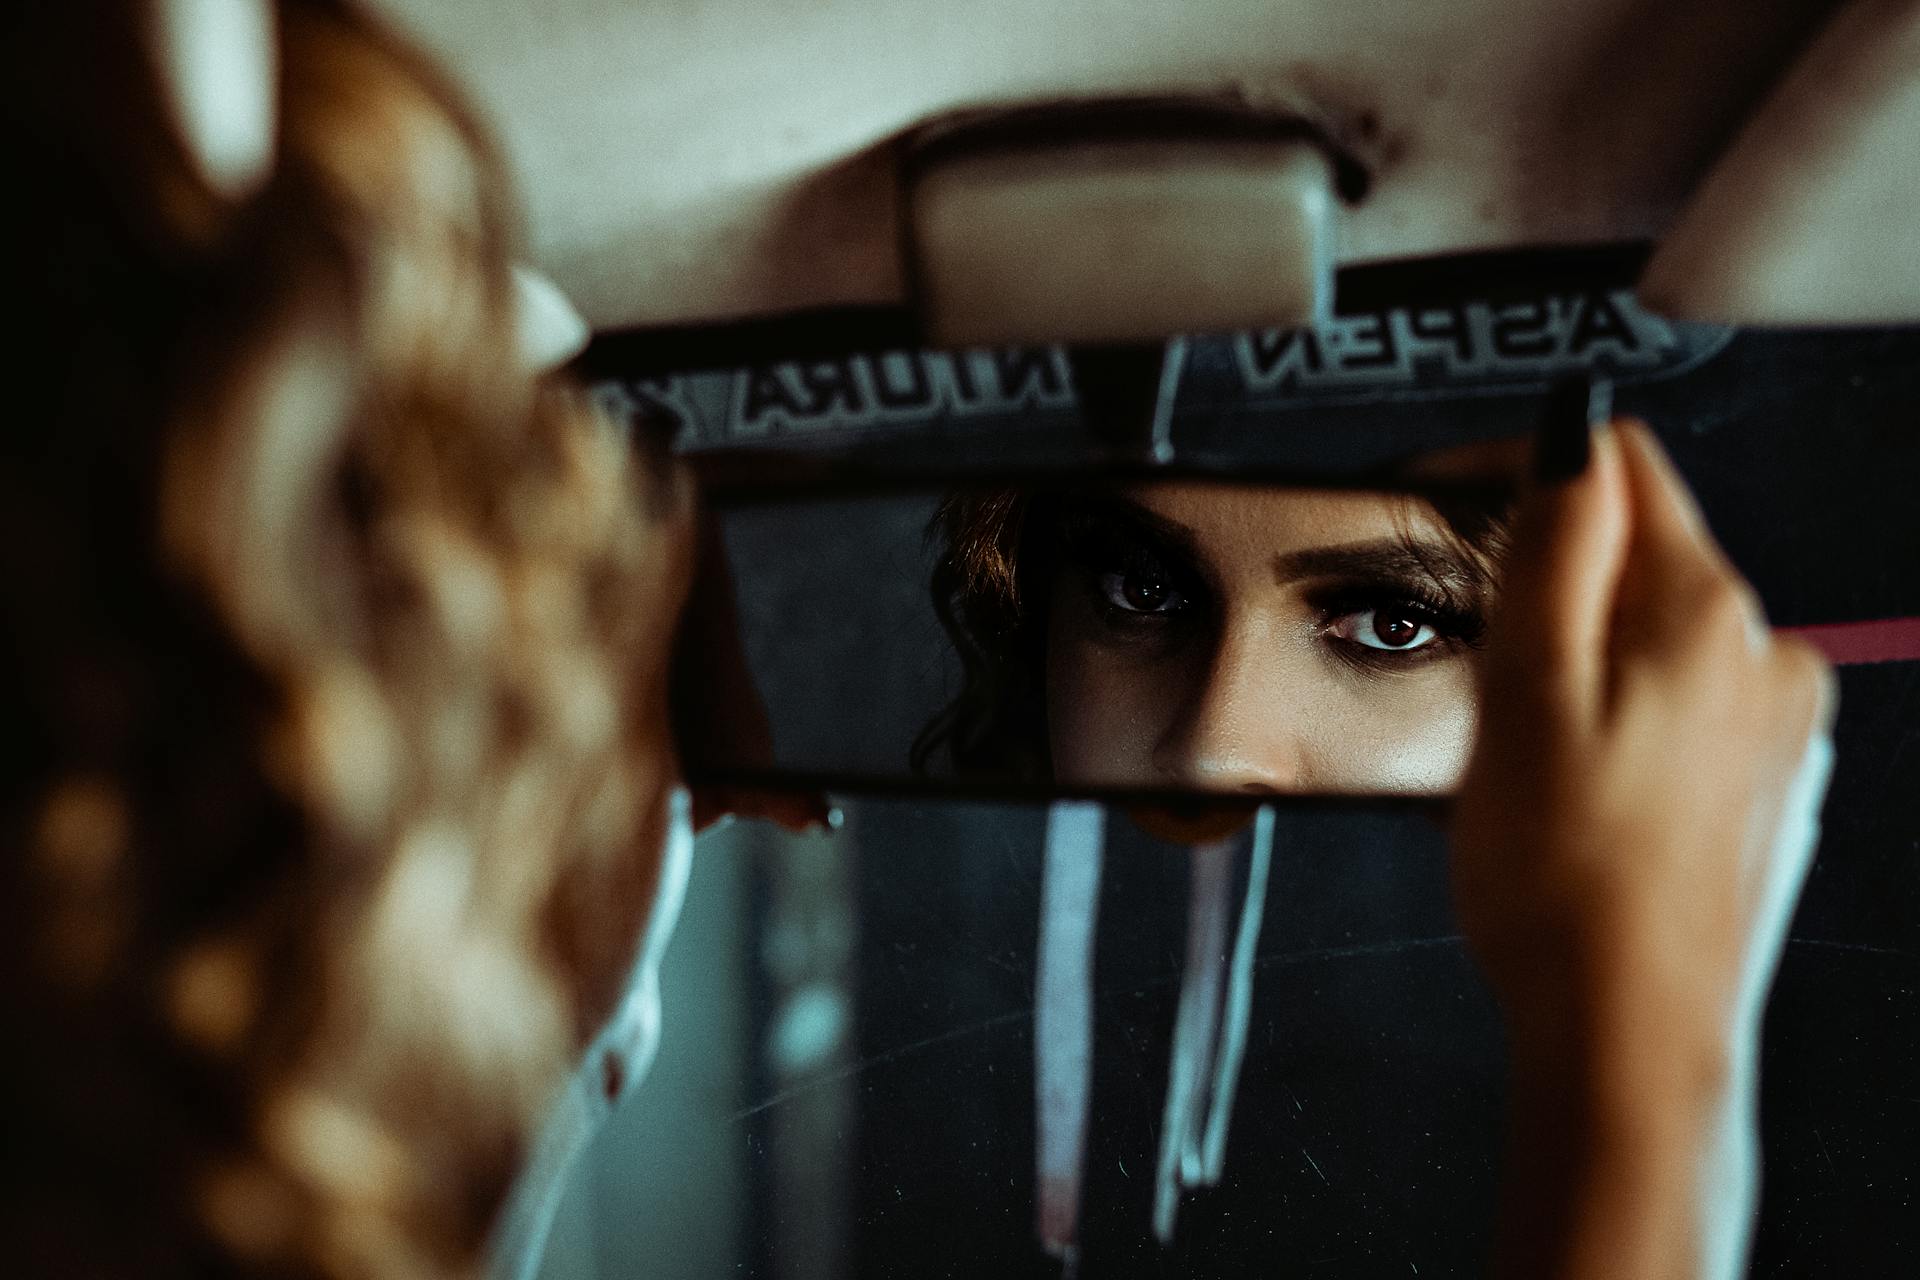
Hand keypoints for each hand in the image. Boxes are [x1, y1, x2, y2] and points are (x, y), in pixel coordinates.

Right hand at [1451, 420, 1834, 1279]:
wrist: (1628, 1038)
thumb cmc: (1566, 885)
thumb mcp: (1523, 691)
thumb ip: (1550, 545)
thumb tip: (1569, 432)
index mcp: (1707, 616)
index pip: (1616, 465)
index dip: (1516, 469)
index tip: (1439, 509)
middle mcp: (1765, 658)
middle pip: (1634, 555)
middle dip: (1539, 583)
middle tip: (1466, 663)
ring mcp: (1773, 729)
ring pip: (1647, 638)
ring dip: (1572, 660)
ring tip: (1513, 752)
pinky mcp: (1760, 789)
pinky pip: (1671, 709)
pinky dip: (1609, 722)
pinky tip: (1566, 794)